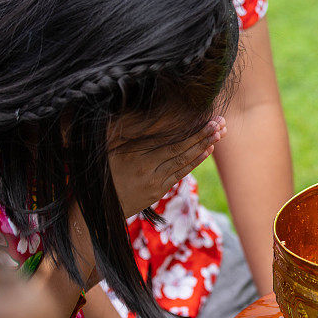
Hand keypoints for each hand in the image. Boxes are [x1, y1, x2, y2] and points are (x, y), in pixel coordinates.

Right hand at [109, 117, 226, 216]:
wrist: (99, 206)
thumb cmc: (102, 171)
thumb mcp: (108, 148)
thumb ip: (125, 131)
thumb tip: (136, 110)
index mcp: (133, 153)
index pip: (165, 136)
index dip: (185, 126)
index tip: (201, 115)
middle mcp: (146, 166)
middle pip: (179, 147)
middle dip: (201, 134)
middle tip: (218, 122)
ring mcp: (154, 180)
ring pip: (183, 159)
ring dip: (203, 146)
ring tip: (218, 133)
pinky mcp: (158, 190)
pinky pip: (180, 172)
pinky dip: (195, 161)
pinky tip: (208, 150)